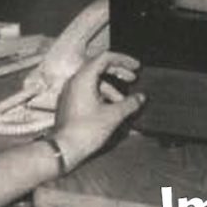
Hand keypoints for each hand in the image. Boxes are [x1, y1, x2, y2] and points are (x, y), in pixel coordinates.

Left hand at [51, 51, 144, 170]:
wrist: (64, 148)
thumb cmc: (86, 130)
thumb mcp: (113, 115)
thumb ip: (130, 104)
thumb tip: (141, 97)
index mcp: (83, 78)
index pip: (105, 58)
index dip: (123, 60)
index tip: (136, 67)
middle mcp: (75, 81)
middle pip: (99, 67)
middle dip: (118, 72)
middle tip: (133, 78)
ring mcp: (70, 92)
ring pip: (94, 82)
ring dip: (111, 89)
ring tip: (124, 103)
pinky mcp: (70, 103)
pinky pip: (88, 92)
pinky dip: (102, 96)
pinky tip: (112, 109)